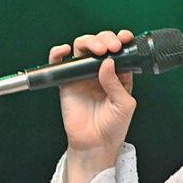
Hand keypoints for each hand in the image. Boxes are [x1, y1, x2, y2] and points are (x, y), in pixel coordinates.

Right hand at [52, 29, 137, 166]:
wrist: (95, 144)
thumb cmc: (113, 127)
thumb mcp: (124, 104)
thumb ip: (116, 82)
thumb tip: (107, 62)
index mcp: (118, 74)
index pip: (119, 50)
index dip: (121, 40)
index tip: (124, 39)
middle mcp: (100, 71)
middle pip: (99, 44)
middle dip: (105, 39)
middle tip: (111, 47)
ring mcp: (82, 75)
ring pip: (81, 48)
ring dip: (89, 42)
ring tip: (98, 50)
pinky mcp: (66, 82)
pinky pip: (59, 64)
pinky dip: (58, 53)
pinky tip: (65, 51)